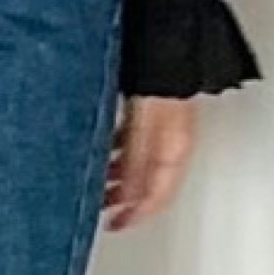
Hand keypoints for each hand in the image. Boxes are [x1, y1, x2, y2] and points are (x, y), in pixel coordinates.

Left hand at [104, 96, 196, 230]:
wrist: (164, 49)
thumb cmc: (159, 86)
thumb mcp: (141, 136)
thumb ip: (134, 169)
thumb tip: (126, 201)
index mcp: (175, 152)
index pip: (158, 198)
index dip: (135, 216)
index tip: (114, 224)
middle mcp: (172, 144)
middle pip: (149, 184)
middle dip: (124, 200)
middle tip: (101, 208)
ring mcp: (163, 129)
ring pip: (141, 164)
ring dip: (119, 177)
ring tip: (98, 182)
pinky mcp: (152, 113)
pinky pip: (135, 143)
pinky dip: (119, 153)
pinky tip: (104, 151)